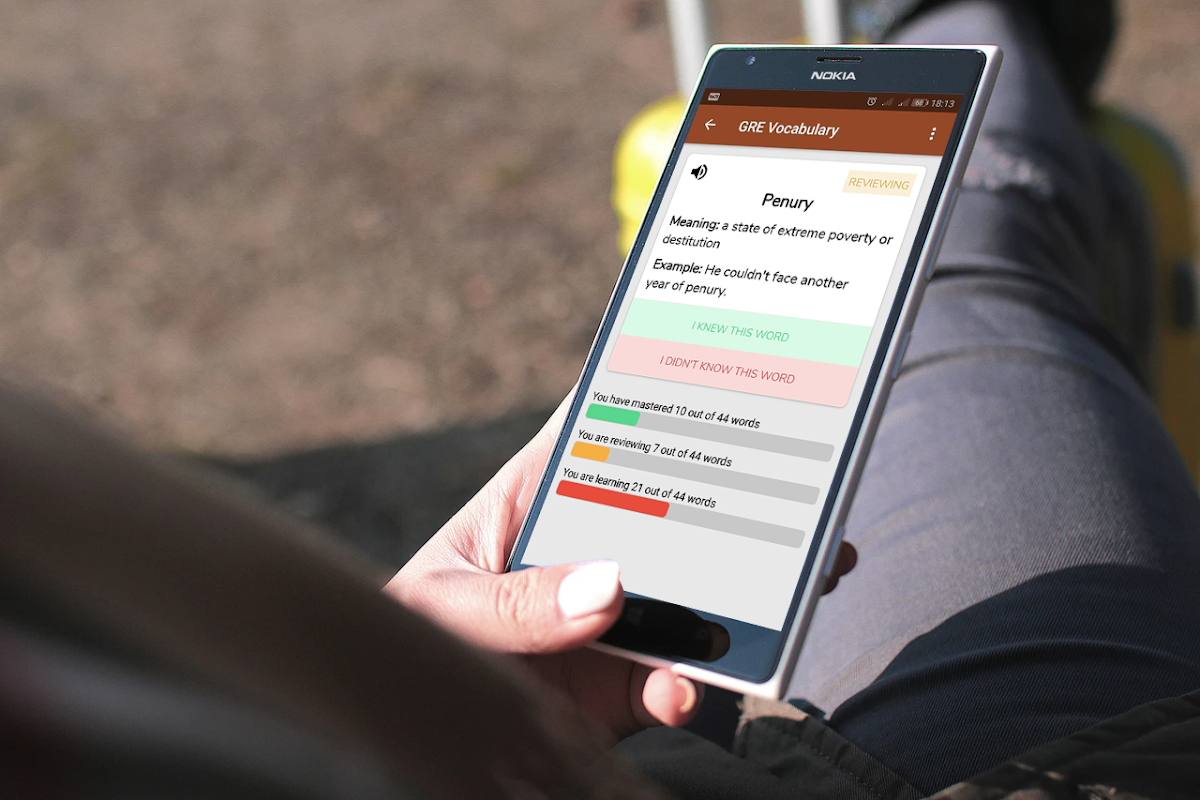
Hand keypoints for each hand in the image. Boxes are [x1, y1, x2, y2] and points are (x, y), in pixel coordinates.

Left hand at [387, 395, 856, 738]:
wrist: (403, 720)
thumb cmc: (413, 631)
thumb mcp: (443, 603)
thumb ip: (511, 601)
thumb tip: (607, 585)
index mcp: (547, 495)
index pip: (608, 423)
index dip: (665, 389)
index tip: (729, 369)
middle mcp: (596, 547)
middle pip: (683, 508)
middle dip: (748, 498)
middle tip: (806, 492)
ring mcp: (619, 616)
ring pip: (701, 593)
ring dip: (753, 590)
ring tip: (796, 584)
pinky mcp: (627, 684)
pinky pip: (676, 681)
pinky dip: (692, 685)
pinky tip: (681, 687)